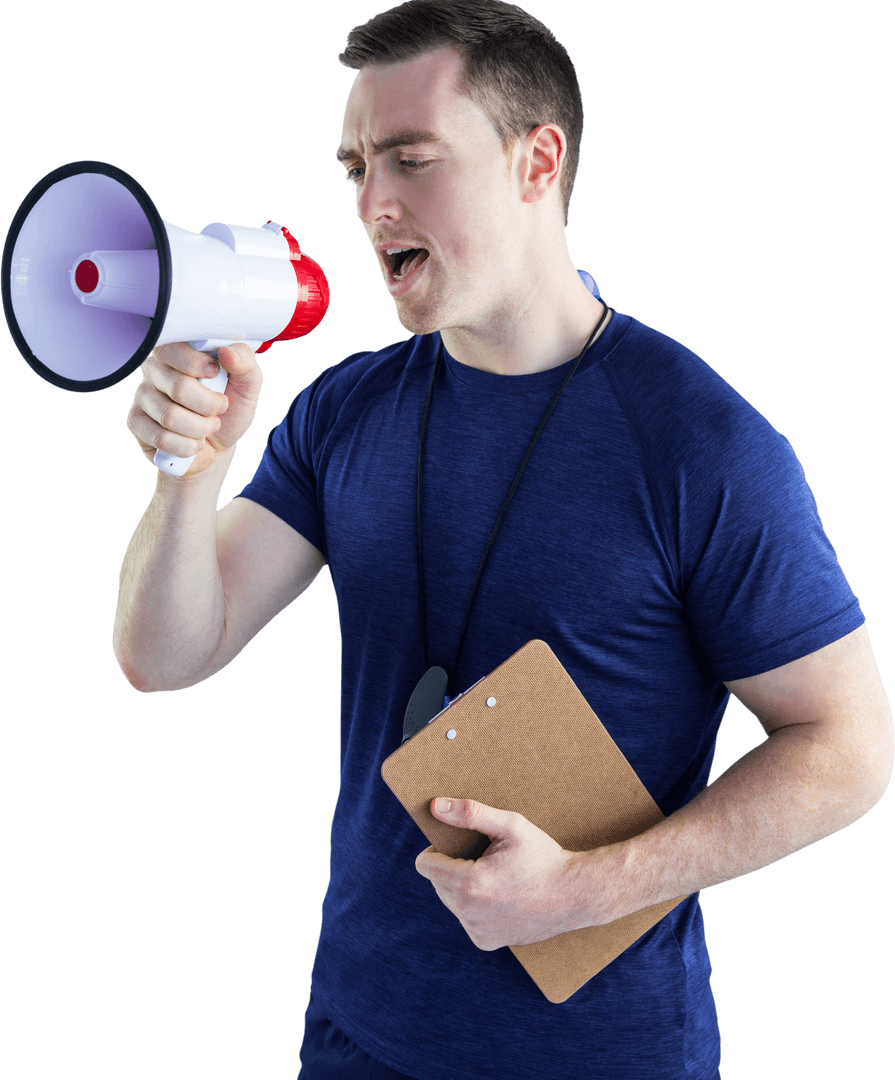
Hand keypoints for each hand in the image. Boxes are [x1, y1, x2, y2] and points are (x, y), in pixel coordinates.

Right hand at [126, 342, 262, 475]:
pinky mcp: (136, 423)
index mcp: (179, 351)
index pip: (174, 348)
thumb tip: (228, 352)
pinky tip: (193, 442)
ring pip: (171, 416)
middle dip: (210, 406)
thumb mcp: (247, 385)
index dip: (198, 365)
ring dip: (201, 429)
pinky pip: (162, 438)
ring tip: (208, 426)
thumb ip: (245, 361)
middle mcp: (155, 370)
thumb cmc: (229, 410)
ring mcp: (142, 396)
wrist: (217, 447)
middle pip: (179, 387)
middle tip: (219, 408)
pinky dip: (187, 446)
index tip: (215, 374)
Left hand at [415, 798, 602, 950]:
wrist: (575, 895)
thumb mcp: (511, 826)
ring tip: (495, 877)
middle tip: (484, 859)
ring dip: (463, 888)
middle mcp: (468, 913)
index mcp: (469, 884)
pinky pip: (466, 918)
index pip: (425, 866)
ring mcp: (477, 930)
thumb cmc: (543, 856)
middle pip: (437, 883)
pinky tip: (501, 896)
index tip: (459, 844)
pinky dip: (476, 906)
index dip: (438, 850)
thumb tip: (435, 806)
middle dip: (453, 868)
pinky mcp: (486, 941)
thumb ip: (470, 814)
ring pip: (451, 901)